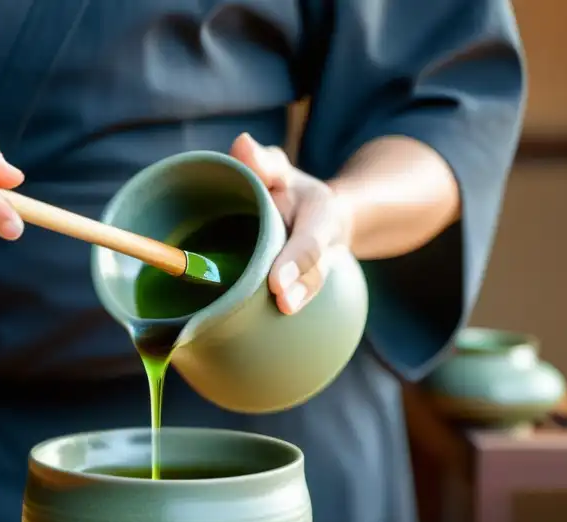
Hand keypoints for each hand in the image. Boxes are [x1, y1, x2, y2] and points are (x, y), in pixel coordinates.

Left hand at [230, 133, 352, 314]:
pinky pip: (301, 299)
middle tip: (282, 301)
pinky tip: (268, 333)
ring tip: (283, 311)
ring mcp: (318, 269)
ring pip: (312, 287)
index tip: (278, 281)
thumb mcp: (279, 170)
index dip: (297, 260)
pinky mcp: (305, 286)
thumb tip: (241, 143)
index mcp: (319, 216)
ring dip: (299, 300)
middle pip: (315, 269)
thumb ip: (263, 161)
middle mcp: (324, 246)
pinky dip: (288, 314)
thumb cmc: (288, 191)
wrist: (325, 216)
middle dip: (300, 285)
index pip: (310, 239)